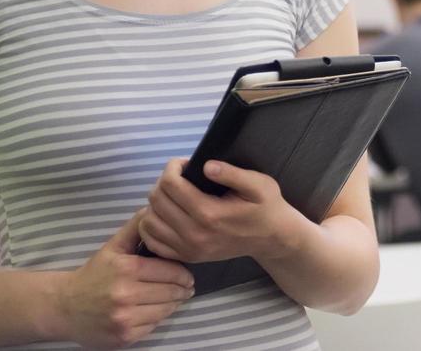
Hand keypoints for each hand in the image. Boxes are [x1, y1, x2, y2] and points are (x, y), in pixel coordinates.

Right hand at [53, 209, 194, 348]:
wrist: (65, 307)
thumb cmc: (94, 274)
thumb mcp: (113, 246)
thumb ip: (136, 227)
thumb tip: (155, 209)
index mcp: (126, 269)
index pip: (169, 271)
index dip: (183, 273)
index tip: (187, 275)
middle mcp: (125, 294)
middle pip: (171, 292)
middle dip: (182, 289)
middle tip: (187, 287)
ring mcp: (124, 318)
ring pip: (165, 311)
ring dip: (173, 305)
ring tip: (174, 298)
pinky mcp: (124, 337)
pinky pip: (153, 327)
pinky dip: (157, 319)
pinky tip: (154, 311)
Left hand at [139, 158, 306, 264]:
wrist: (272, 239)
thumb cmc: (266, 207)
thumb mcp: (259, 184)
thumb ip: (232, 174)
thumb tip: (206, 166)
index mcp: (209, 214)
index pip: (171, 185)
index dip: (172, 167)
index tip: (185, 163)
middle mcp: (194, 234)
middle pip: (157, 201)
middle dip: (163, 182)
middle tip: (180, 177)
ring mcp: (188, 249)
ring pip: (149, 222)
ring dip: (156, 203)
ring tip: (174, 195)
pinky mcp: (186, 257)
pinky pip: (153, 241)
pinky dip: (152, 225)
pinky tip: (167, 214)